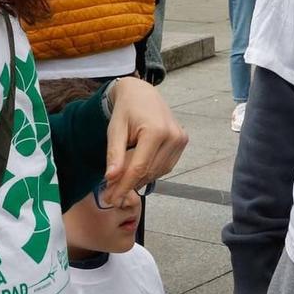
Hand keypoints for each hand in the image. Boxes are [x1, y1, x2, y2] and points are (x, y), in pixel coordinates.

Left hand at [99, 78, 188, 205]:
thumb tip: (111, 179)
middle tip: (110, 193)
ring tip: (121, 181)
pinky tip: (137, 170)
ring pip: (157, 172)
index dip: (124, 186)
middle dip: (128, 185)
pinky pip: (165, 166)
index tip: (111, 199)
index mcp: (155, 131)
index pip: (139, 168)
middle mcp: (173, 136)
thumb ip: (114, 155)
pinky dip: (150, 171)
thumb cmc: (126, 110)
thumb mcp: (115, 130)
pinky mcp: (182, 142)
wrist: (142, 93)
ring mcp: (180, 139)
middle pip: (148, 172)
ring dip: (139, 180)